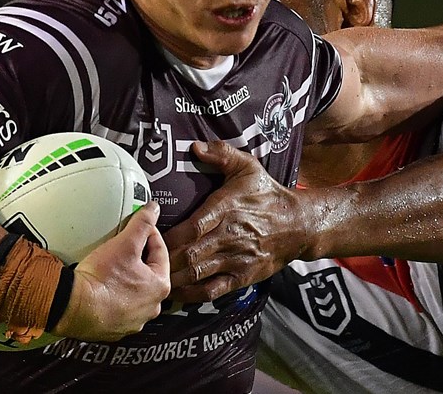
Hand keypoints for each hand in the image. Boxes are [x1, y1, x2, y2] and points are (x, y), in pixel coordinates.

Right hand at [51, 201, 170, 340]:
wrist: (74, 308)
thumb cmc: (103, 278)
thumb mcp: (125, 243)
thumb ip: (142, 224)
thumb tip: (153, 209)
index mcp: (160, 286)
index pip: (160, 251)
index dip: (148, 233)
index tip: (138, 227)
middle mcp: (151, 307)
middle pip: (147, 273)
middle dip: (137, 258)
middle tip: (121, 247)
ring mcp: (133, 320)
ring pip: (133, 292)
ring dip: (125, 280)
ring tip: (109, 268)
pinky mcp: (114, 328)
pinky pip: (117, 308)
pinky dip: (113, 298)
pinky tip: (101, 289)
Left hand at [164, 141, 312, 302]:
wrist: (299, 225)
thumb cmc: (268, 194)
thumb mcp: (248, 167)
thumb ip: (222, 154)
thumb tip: (195, 146)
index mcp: (226, 210)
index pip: (192, 227)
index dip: (169, 235)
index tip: (150, 236)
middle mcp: (229, 237)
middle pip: (189, 253)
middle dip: (163, 260)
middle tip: (143, 261)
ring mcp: (235, 259)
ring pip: (197, 274)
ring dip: (173, 278)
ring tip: (151, 278)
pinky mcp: (242, 277)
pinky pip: (213, 290)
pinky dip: (192, 295)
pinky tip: (176, 294)